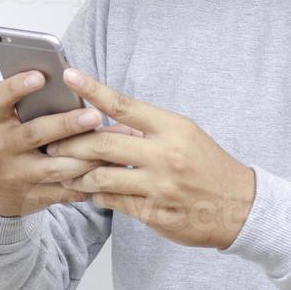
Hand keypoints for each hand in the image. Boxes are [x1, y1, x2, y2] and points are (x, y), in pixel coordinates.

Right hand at [0, 70, 126, 217]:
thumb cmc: (12, 141)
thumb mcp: (11, 120)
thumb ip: (34, 104)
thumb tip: (74, 81)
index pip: (0, 98)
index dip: (17, 86)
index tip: (40, 76)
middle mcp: (2, 147)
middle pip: (35, 133)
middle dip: (67, 125)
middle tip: (95, 115)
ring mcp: (17, 174)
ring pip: (55, 167)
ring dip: (85, 156)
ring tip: (111, 144)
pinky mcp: (35, 196)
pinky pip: (67, 189)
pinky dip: (90, 180)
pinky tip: (109, 168)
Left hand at [46, 68, 255, 248]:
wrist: (238, 206)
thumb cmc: (207, 165)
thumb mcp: (183, 135)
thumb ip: (145, 129)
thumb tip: (104, 123)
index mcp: (172, 128)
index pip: (124, 105)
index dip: (93, 90)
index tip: (69, 76)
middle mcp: (165, 155)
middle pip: (102, 144)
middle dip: (71, 144)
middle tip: (52, 143)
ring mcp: (159, 187)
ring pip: (101, 177)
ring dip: (78, 175)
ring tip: (66, 172)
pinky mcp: (155, 213)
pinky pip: (114, 202)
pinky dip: (97, 196)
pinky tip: (92, 193)